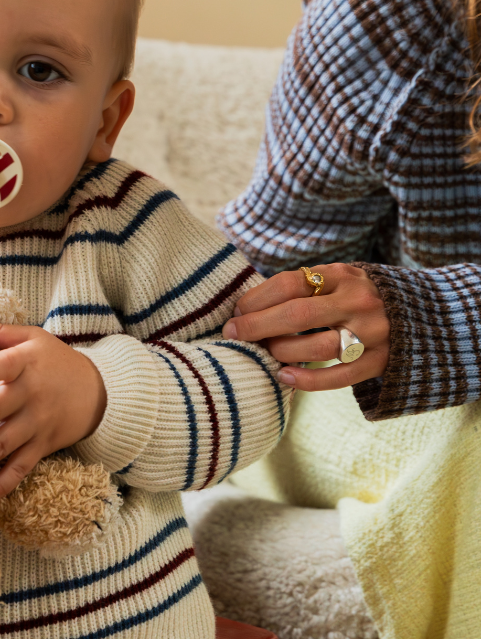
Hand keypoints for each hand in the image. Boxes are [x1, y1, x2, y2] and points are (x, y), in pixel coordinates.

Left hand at [0, 322, 106, 504]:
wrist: (99, 391)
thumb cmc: (56, 360)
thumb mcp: (33, 338)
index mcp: (25, 363)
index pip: (3, 366)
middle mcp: (30, 395)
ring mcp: (37, 423)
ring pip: (4, 444)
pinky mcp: (43, 446)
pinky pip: (21, 468)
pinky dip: (3, 484)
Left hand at [222, 263, 388, 391]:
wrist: (422, 314)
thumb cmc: (357, 296)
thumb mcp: (336, 279)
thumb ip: (301, 287)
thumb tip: (245, 307)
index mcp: (342, 275)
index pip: (289, 283)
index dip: (256, 299)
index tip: (235, 311)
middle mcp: (359, 302)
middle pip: (298, 315)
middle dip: (257, 326)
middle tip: (233, 333)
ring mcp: (373, 333)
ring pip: (317, 348)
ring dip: (282, 351)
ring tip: (265, 352)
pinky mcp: (380, 362)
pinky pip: (339, 377)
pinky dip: (307, 379)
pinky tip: (283, 376)